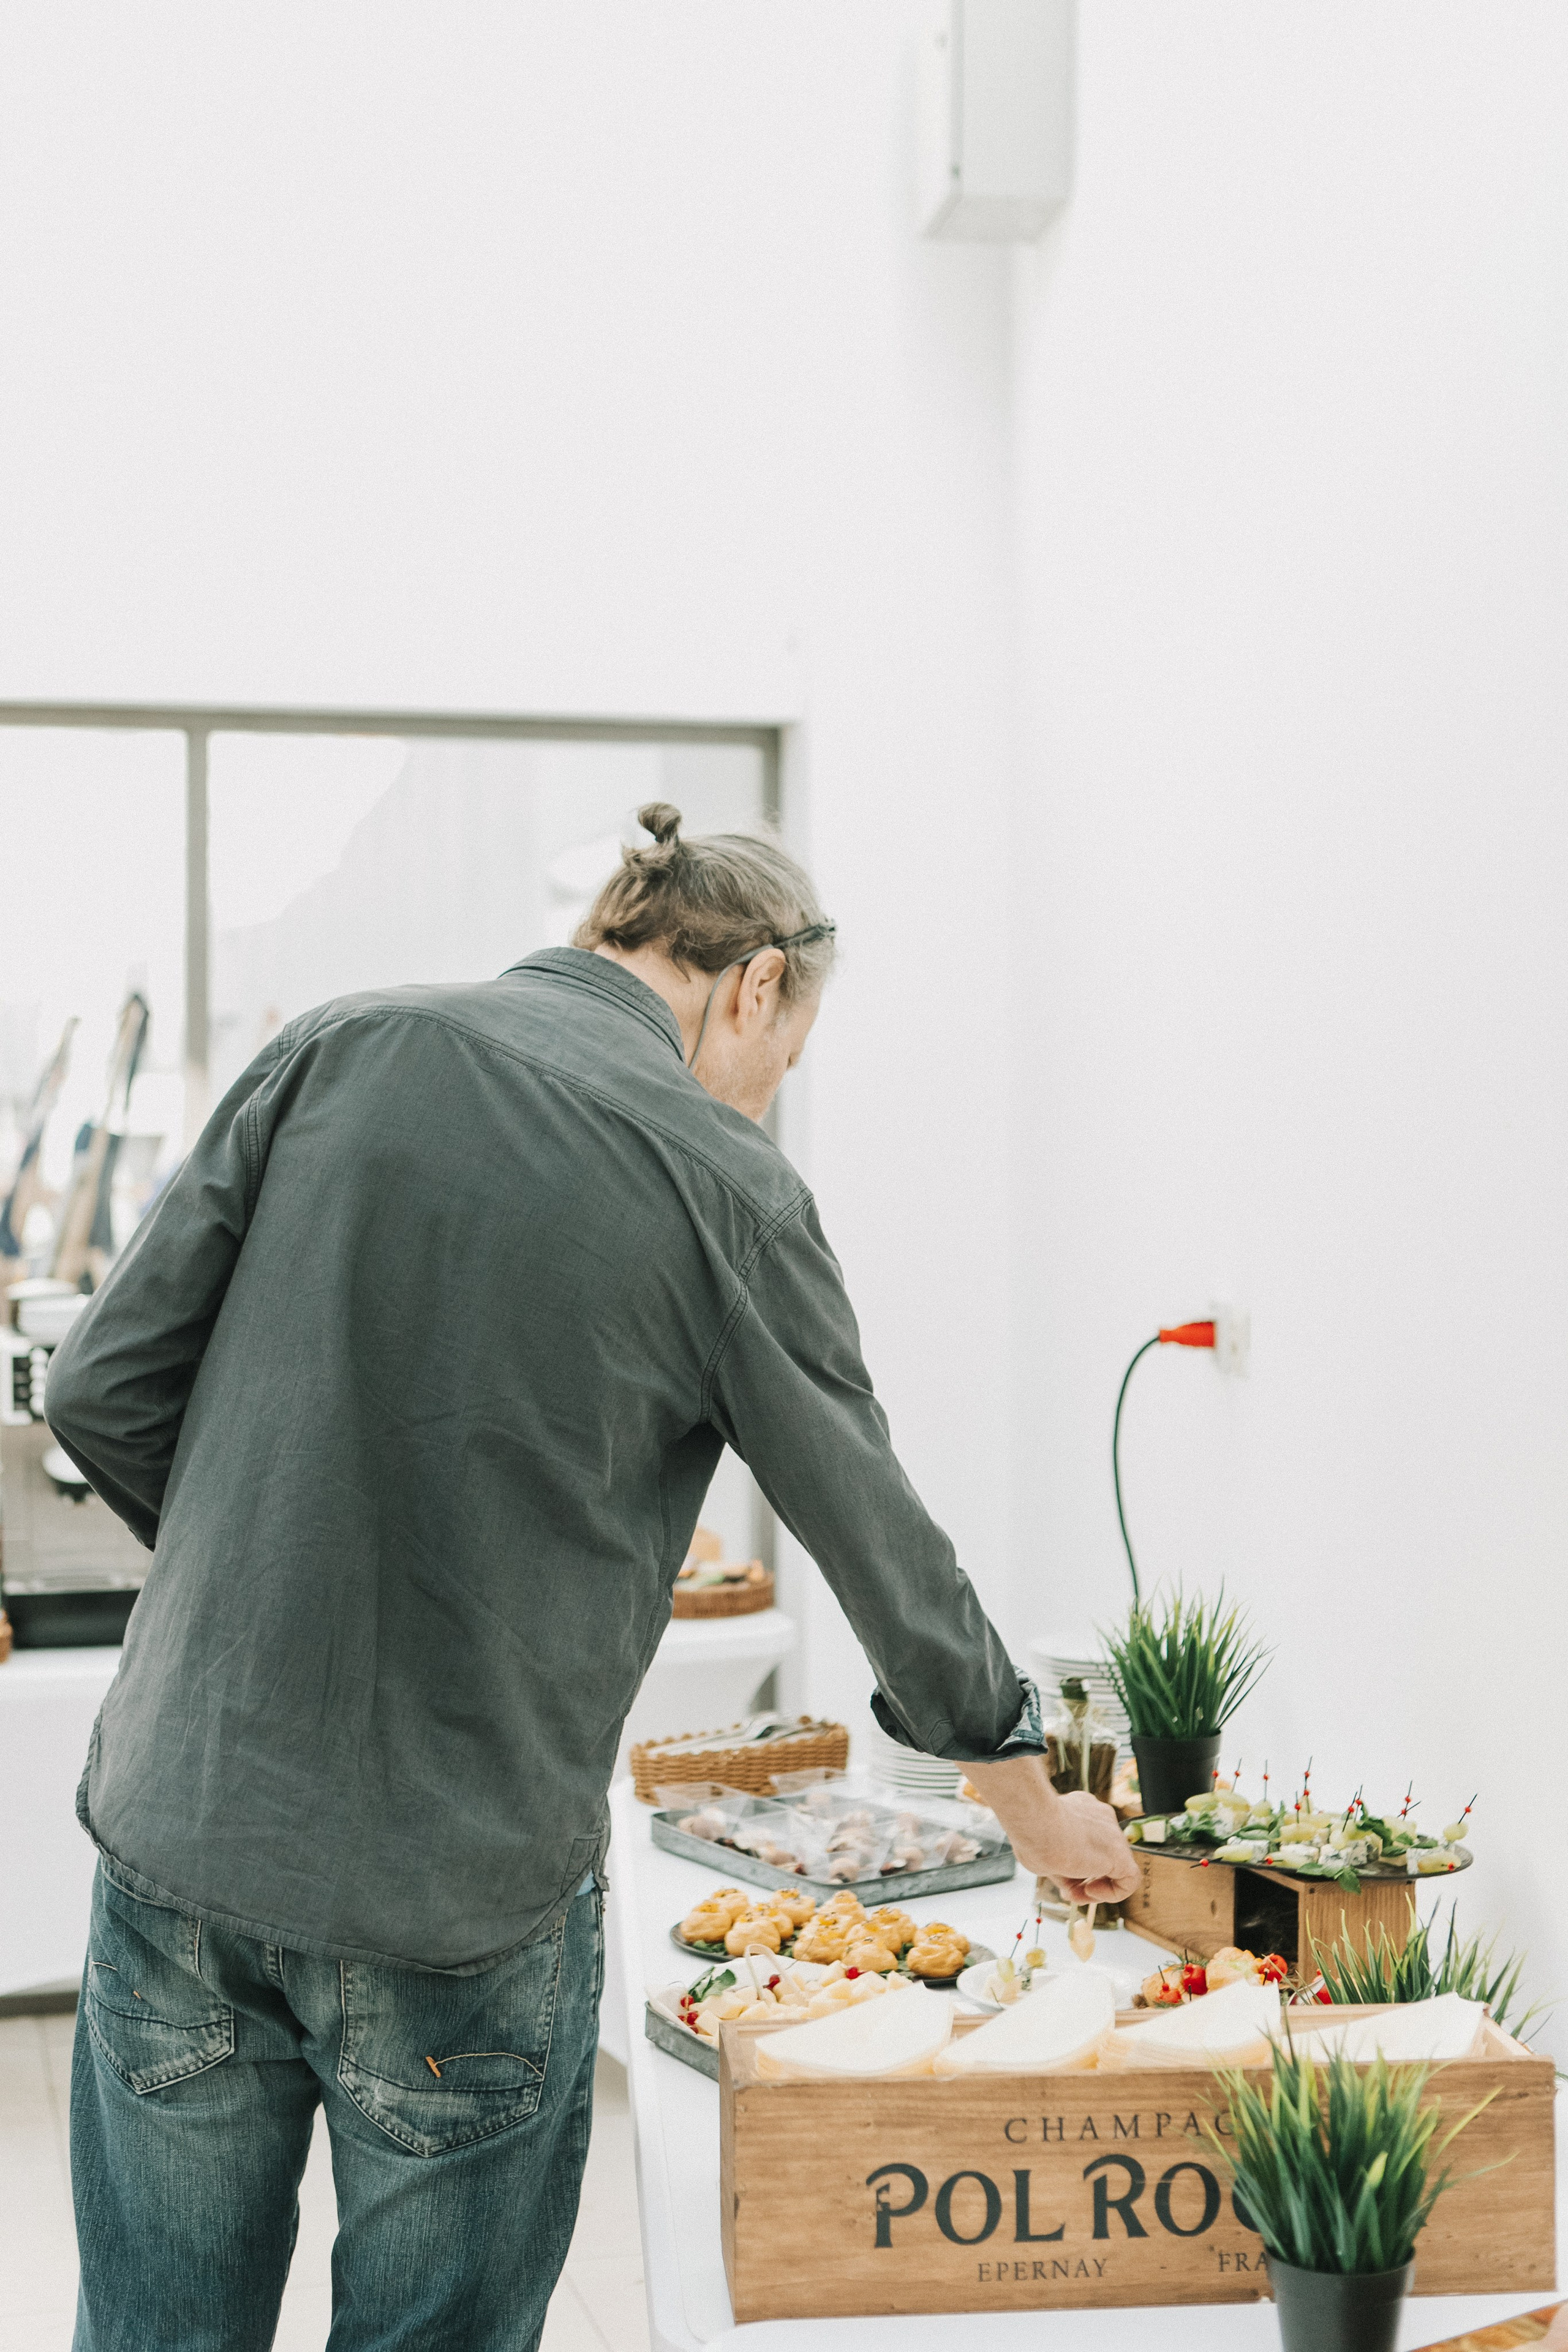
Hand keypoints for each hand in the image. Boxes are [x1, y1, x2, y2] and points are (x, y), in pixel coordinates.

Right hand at [963, 1756, 1140, 1904]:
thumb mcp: (1044, 1853)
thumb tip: (1069, 1885)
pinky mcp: (1120, 1853)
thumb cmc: (1031, 1835)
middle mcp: (1098, 1817)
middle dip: (1083, 1876)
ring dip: (1095, 1886)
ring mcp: (1112, 1832)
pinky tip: (1090, 1891)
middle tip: (1067, 1890)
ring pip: (1113, 1867)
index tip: (1060, 1875)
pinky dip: (1112, 1893)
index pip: (1086, 1840)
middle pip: (1098, 1855)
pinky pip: (1129, 1880)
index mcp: (1079, 1810)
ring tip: (1075, 1893)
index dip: (1074, 1864)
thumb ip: (1061, 1867)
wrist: (1038, 1824)